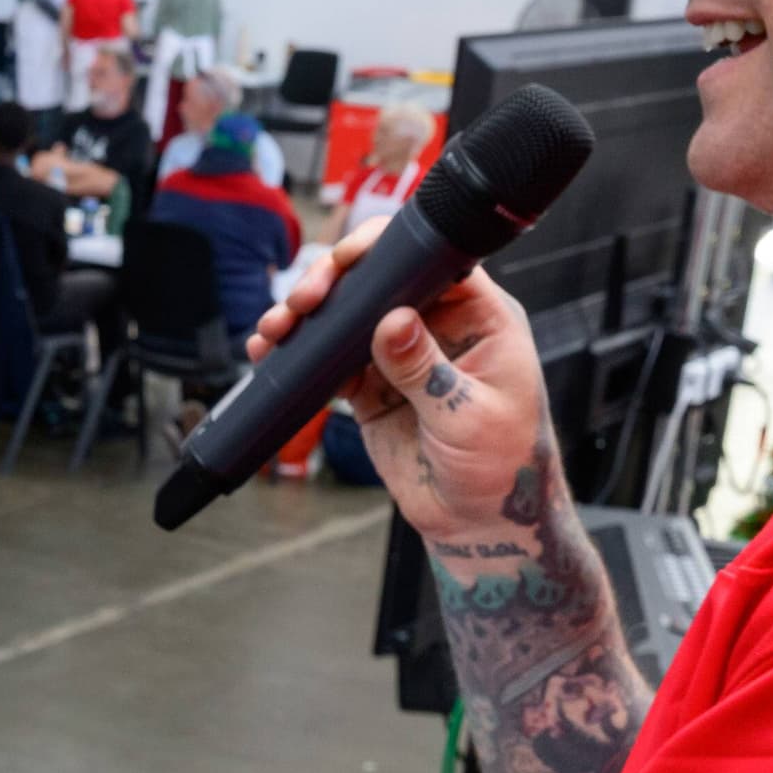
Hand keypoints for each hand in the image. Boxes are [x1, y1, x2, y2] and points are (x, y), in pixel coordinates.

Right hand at [248, 221, 553, 546]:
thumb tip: (392, 321)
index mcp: (480, 317)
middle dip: (333, 281)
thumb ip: (428, 371)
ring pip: (346, 314)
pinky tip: (270, 353)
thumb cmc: (502, 468)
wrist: (478, 521)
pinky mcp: (370, 384)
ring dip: (306, 315)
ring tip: (275, 328)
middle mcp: (438, 325)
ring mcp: (400, 354)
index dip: (386, 251)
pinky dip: (297, 353)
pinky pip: (327, 357)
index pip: (432, 260)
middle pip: (379, 279)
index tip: (348, 261)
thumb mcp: (470, 418)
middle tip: (303, 301)